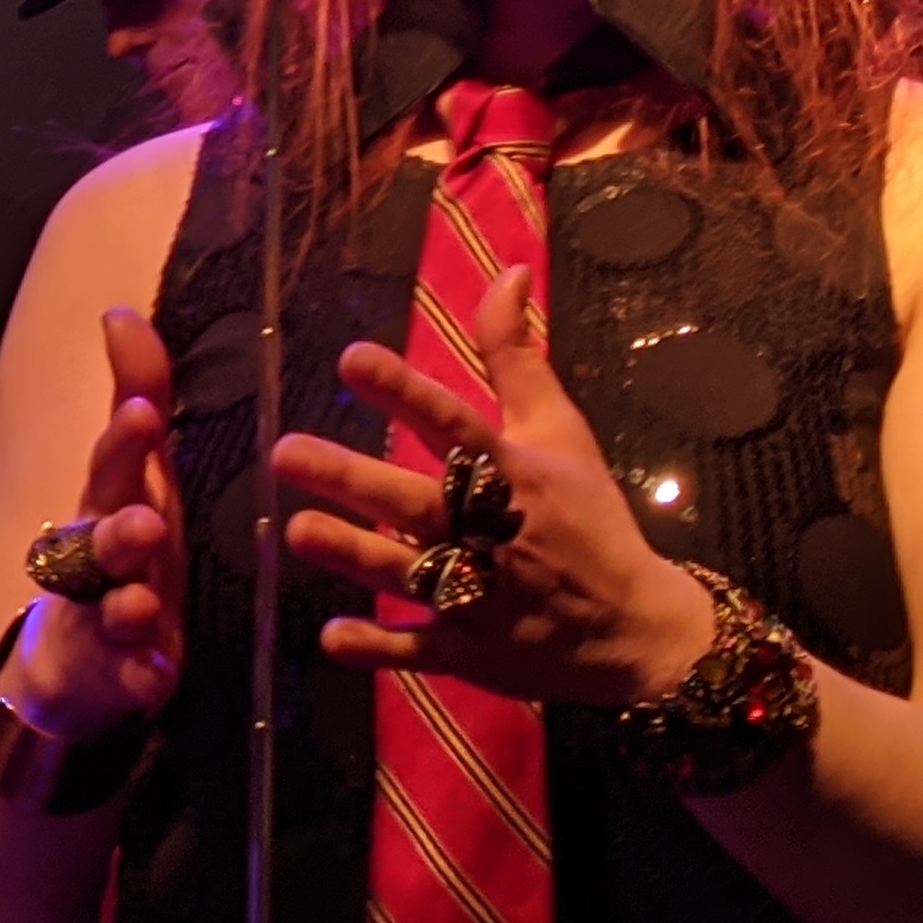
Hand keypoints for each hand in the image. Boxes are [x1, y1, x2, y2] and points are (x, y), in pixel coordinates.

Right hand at [3, 307, 189, 744]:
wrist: (64, 670)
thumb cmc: (114, 554)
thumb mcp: (133, 478)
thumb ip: (135, 396)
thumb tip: (120, 311)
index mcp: (106, 509)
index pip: (111, 470)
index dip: (125, 445)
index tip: (142, 412)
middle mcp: (95, 565)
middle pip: (98, 543)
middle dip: (117, 531)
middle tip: (143, 520)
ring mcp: (100, 625)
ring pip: (108, 614)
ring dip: (124, 607)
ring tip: (139, 605)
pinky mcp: (116, 681)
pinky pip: (127, 683)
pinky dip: (136, 681)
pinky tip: (151, 681)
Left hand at [270, 263, 715, 703]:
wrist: (638, 627)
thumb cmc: (589, 517)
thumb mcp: (561, 429)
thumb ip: (516, 356)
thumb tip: (504, 271)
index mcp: (514, 474)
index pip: (454, 425)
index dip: (405, 393)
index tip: (352, 361)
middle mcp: (492, 532)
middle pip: (416, 500)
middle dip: (353, 478)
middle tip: (285, 451)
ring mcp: (481, 597)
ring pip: (408, 573)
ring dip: (353, 555)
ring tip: (296, 532)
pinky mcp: (473, 652)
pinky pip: (420, 651)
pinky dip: (379, 648)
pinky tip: (331, 637)